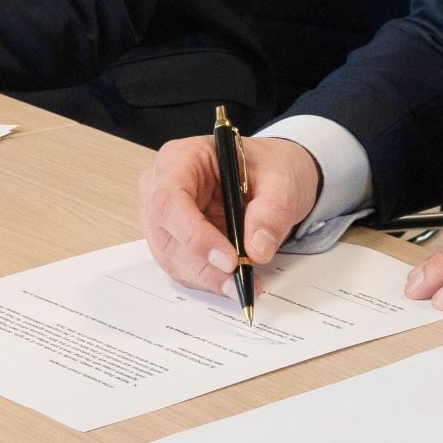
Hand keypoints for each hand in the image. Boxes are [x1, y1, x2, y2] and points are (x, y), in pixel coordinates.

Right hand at [138, 134, 322, 293]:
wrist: (270, 177)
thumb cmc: (267, 167)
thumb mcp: (280, 179)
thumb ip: (272, 210)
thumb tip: (258, 249)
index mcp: (181, 158)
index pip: (171, 199)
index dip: (195, 234)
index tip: (229, 259)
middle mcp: (161, 186)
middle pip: (166, 235)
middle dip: (203, 265)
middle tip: (240, 280)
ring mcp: (163, 216)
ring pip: (171, 257)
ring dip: (206, 277)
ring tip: (242, 284)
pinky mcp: (173, 239)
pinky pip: (182, 267)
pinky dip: (207, 280)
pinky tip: (232, 283)